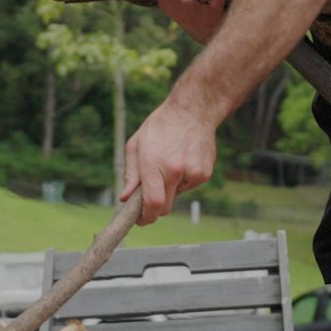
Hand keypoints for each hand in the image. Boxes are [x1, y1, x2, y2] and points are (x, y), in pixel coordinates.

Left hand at [119, 101, 216, 224]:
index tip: (140, 219)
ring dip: (170, 188)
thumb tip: (125, 198)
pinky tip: (182, 160)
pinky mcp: (204, 174)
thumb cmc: (160, 126)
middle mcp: (175, 171)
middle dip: (155, 207)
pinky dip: (182, 181)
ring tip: (170, 163)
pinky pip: (188, 187)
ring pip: (176, 196)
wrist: (193, 111)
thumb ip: (130, 175)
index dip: (145, 217)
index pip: (152, 204)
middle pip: (164, 207)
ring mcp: (193, 174)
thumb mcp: (136, 145)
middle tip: (149, 195)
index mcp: (154, 164)